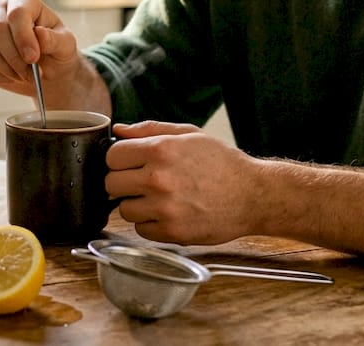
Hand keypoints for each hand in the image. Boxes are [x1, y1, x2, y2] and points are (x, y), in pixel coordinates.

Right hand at [0, 0, 109, 110]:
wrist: (48, 72)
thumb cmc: (57, 52)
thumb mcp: (65, 45)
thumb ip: (55, 39)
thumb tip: (40, 34)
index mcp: (23, 0)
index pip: (17, 13)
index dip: (23, 37)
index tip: (33, 58)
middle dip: (14, 57)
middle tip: (30, 73)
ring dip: (4, 67)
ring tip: (22, 74)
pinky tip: (10, 76)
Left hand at [105, 121, 258, 244]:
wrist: (252, 195)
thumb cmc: (221, 162)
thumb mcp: (189, 134)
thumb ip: (150, 129)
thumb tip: (119, 130)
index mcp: (160, 150)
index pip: (112, 156)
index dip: (120, 159)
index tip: (130, 163)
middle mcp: (158, 179)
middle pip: (111, 184)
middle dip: (123, 182)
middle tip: (143, 182)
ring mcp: (164, 208)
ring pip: (124, 210)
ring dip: (136, 204)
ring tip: (159, 198)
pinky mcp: (172, 232)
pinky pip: (141, 230)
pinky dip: (150, 223)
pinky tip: (169, 213)